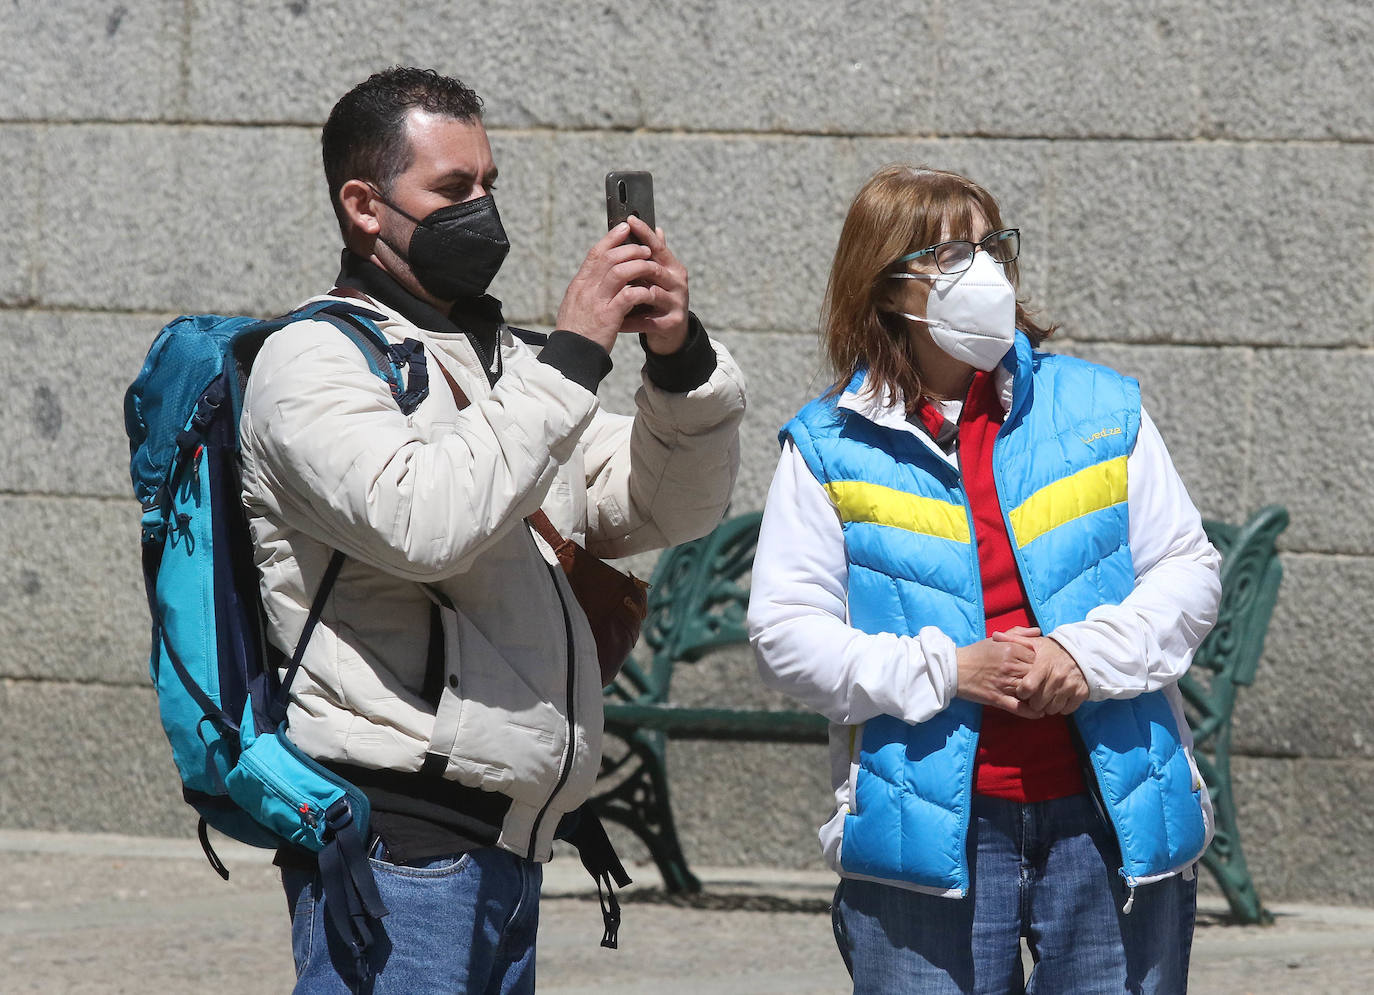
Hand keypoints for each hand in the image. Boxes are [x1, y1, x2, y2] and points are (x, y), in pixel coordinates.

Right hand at [555, 222, 658, 352]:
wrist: (571, 357)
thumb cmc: (576, 332)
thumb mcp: (577, 305)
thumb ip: (589, 289)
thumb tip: (599, 275)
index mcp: (579, 285)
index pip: (595, 253)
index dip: (611, 238)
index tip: (625, 227)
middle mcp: (586, 289)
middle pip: (609, 257)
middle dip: (630, 248)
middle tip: (645, 247)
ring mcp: (597, 302)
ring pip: (619, 271)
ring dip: (638, 264)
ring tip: (651, 264)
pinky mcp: (608, 317)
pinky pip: (628, 296)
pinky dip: (640, 290)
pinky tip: (649, 290)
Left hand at [619, 216, 689, 353]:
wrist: (670, 332)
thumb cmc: (657, 298)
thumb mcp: (656, 275)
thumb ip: (654, 255)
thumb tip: (657, 228)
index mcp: (672, 267)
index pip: (657, 247)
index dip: (645, 233)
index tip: (630, 220)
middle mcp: (678, 282)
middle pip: (654, 269)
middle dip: (633, 265)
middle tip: (611, 264)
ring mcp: (677, 302)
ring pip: (652, 294)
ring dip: (630, 294)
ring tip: (610, 294)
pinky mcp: (672, 322)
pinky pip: (648, 320)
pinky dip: (630, 320)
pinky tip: (616, 322)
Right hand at [955, 637, 1043, 718]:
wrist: (953, 669)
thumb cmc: (975, 653)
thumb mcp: (996, 639)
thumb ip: (1018, 633)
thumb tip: (1038, 631)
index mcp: (1011, 649)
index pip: (1038, 659)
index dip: (1041, 664)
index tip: (1042, 668)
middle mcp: (1009, 666)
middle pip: (1037, 675)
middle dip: (1042, 680)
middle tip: (1046, 684)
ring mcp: (1003, 683)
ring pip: (1030, 691)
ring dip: (1039, 696)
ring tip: (1046, 698)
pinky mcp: (996, 698)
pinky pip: (1019, 708)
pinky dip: (1031, 712)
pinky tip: (1039, 712)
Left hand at [992, 630, 1089, 715]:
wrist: (1082, 653)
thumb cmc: (1053, 650)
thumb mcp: (1035, 643)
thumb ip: (1014, 640)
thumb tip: (995, 636)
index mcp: (1044, 664)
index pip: (1027, 687)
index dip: (1022, 692)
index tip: (1022, 690)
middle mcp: (1058, 676)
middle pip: (1038, 702)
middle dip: (1033, 702)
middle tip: (1033, 696)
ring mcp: (1070, 686)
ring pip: (1052, 709)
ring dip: (1046, 707)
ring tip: (1044, 698)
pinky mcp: (1081, 694)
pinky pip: (1066, 710)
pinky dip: (1061, 708)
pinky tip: (1057, 699)